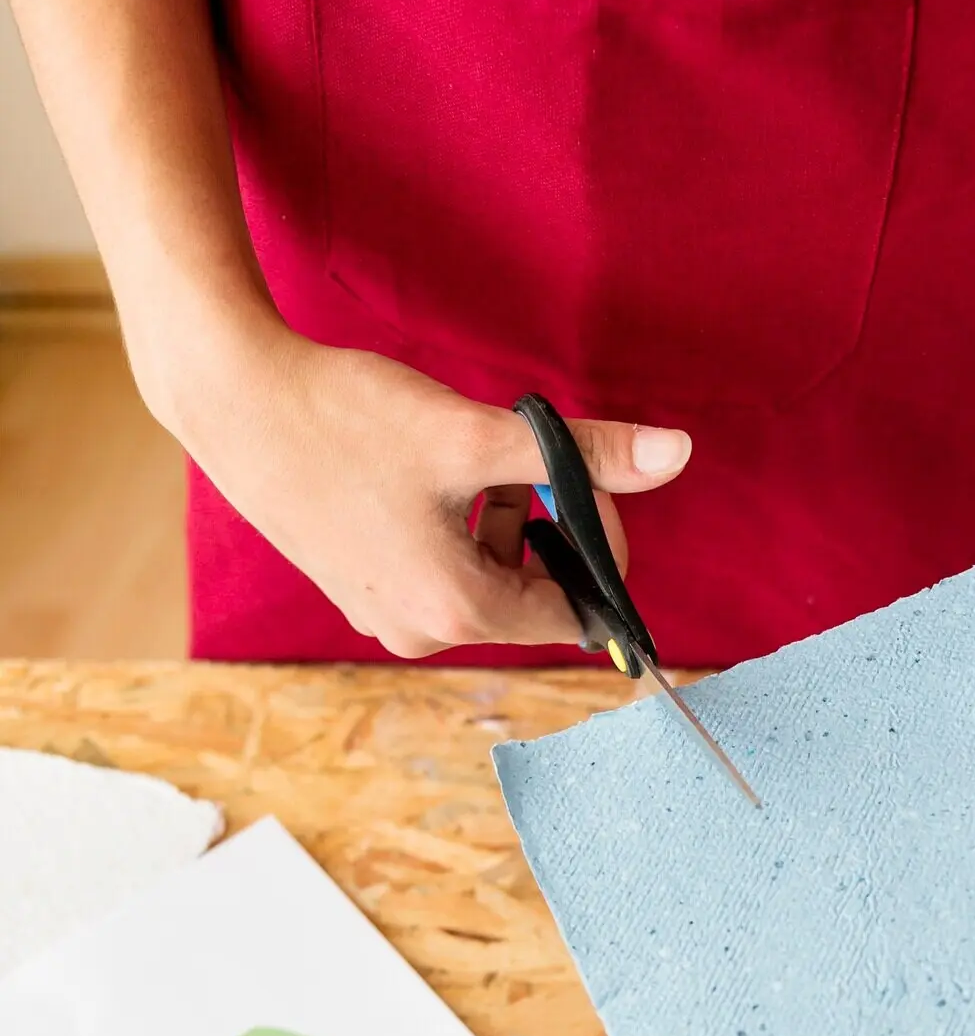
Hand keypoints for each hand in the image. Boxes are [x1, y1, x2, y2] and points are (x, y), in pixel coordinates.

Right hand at [137, 304, 690, 657]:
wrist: (235, 401)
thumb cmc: (349, 419)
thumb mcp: (479, 436)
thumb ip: (583, 455)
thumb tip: (678, 455)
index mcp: (458, 613)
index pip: (578, 606)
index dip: (593, 537)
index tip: (574, 474)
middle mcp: (422, 635)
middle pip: (533, 590)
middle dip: (540, 520)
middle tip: (507, 455)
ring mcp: (386, 617)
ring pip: (488, 573)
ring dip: (498, 514)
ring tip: (457, 456)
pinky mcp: (362, 590)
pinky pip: (442, 567)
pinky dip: (455, 520)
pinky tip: (419, 470)